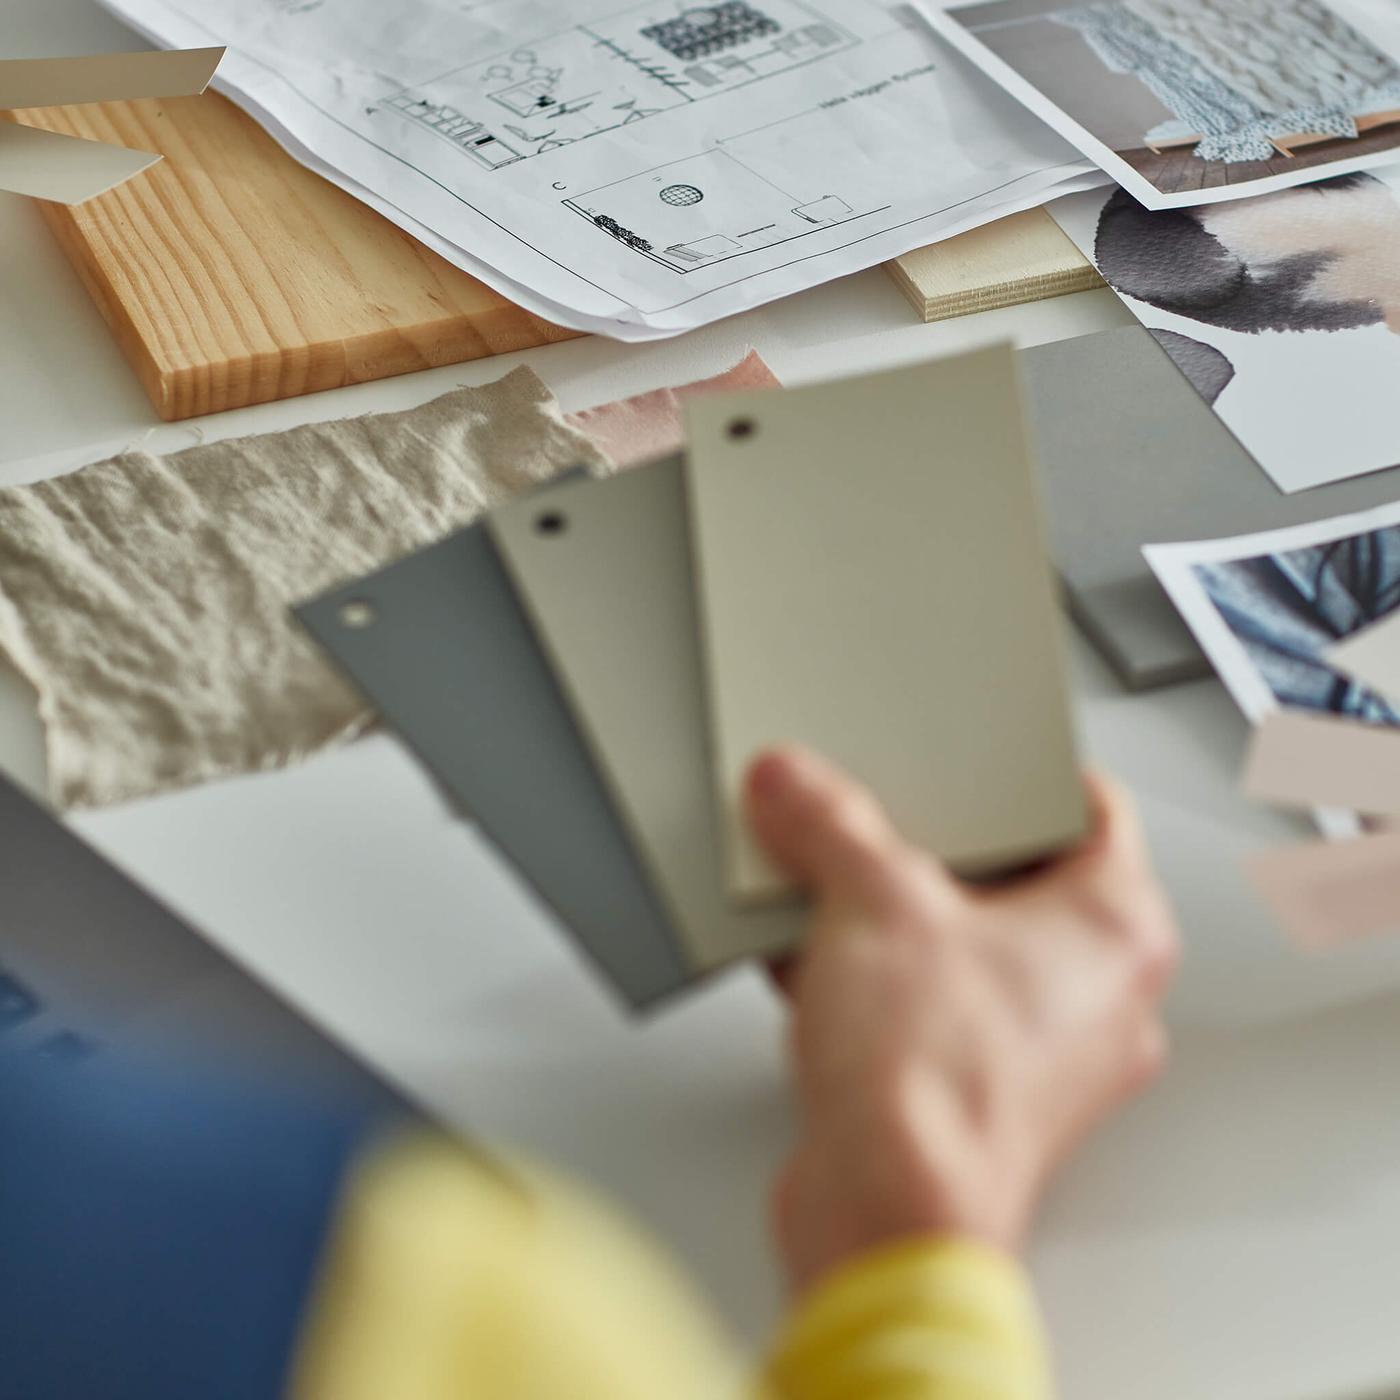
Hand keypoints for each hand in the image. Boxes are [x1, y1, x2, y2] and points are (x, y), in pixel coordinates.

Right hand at [745, 747, 1178, 1294]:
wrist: (888, 1213)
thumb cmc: (938, 1084)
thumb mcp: (872, 900)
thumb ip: (829, 824)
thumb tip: (797, 786)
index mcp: (1117, 928)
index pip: (1094, 810)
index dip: (1028, 771)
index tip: (981, 754)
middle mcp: (1097, 996)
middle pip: (1020, 881)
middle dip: (941, 847)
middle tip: (893, 813)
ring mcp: (1041, 1054)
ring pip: (968, 950)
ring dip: (898, 917)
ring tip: (835, 884)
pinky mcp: (976, 1096)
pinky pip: (930, 1009)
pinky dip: (878, 980)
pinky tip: (809, 958)